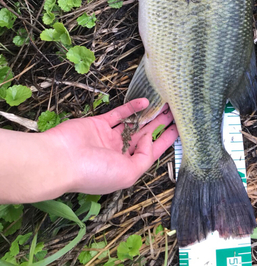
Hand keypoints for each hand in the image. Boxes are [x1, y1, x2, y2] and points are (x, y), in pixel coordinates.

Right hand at [45, 98, 177, 194]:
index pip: (150, 154)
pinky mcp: (98, 124)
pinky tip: (144, 101)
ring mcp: (107, 138)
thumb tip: (148, 139)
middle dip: (159, 126)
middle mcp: (117, 154)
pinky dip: (131, 107)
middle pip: (143, 137)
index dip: (165, 142)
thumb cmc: (93, 172)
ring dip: (147, 115)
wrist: (60, 159)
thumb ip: (143, 157)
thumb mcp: (127, 174)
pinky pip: (119, 114)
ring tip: (164, 105)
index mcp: (124, 169)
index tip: (178, 130)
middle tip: (174, 114)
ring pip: (133, 124)